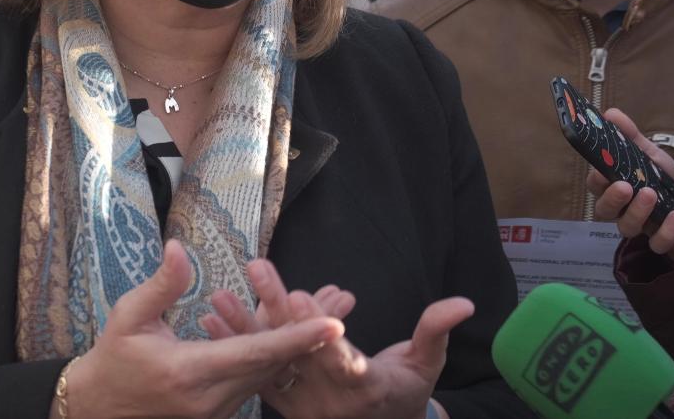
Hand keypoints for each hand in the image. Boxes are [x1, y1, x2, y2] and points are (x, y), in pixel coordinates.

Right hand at [57, 241, 344, 418]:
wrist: (98, 408)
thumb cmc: (113, 357)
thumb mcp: (129, 315)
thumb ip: (162, 285)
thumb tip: (178, 247)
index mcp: (188, 371)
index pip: (253, 352)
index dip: (296, 338)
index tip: (333, 325)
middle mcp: (209, 398)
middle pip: (273, 364)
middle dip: (312, 336)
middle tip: (344, 303)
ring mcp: (215, 411)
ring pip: (268, 376)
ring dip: (300, 347)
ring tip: (330, 316)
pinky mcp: (217, 415)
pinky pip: (254, 383)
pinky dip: (277, 358)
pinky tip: (296, 336)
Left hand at [205, 259, 472, 418]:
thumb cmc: (405, 391)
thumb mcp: (426, 364)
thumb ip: (436, 332)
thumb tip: (463, 303)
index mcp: (362, 386)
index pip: (338, 356)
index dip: (318, 328)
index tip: (301, 297)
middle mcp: (326, 398)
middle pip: (297, 350)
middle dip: (274, 308)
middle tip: (257, 269)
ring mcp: (301, 403)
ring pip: (269, 363)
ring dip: (242, 329)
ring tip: (218, 298)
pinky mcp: (283, 403)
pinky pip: (254, 373)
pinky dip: (233, 347)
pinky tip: (209, 319)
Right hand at [585, 108, 673, 260]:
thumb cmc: (659, 179)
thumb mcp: (647, 154)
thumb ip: (630, 136)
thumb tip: (611, 113)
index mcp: (612, 187)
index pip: (595, 185)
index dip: (596, 179)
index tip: (602, 169)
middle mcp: (619, 209)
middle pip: (603, 210)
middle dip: (612, 199)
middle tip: (625, 186)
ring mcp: (638, 226)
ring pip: (626, 227)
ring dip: (637, 211)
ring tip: (651, 193)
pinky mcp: (659, 239)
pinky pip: (657, 242)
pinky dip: (666, 231)